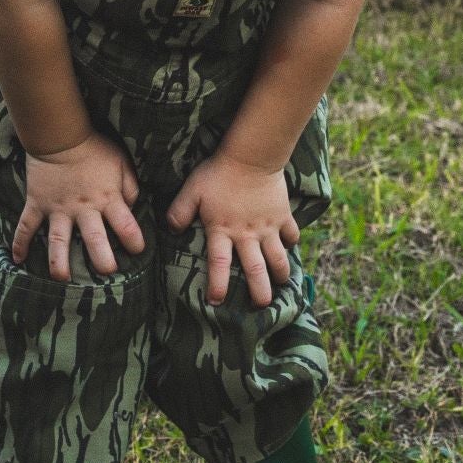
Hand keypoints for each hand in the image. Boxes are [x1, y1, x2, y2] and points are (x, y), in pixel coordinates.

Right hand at [11, 132, 145, 279]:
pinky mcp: (37, 204)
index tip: (137, 251)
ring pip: (58, 240)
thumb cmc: (94, 148)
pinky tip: (17, 260)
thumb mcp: (121, 163)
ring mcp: (57, 209)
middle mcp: (83, 208)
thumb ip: (130, 187)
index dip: (135, 241)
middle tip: (106, 272)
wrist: (59, 134)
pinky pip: (26, 226)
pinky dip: (19, 242)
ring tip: (61, 279)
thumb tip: (132, 208)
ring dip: (59, 262)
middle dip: (102, 260)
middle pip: (94, 240)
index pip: (126, 226)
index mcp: (107, 199)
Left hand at [166, 151, 297, 306]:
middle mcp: (247, 234)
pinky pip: (292, 235)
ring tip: (281, 284)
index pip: (219, 265)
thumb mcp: (192, 190)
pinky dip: (292, 243)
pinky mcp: (283, 216)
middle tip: (262, 306)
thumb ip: (179, 212)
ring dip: (280, 273)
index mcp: (223, 230)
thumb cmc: (218, 173)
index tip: (217, 301)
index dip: (218, 285)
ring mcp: (268, 227)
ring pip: (278, 258)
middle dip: (260, 291)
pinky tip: (289, 247)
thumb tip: (170, 229)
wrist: (251, 156)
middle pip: (256, 270)